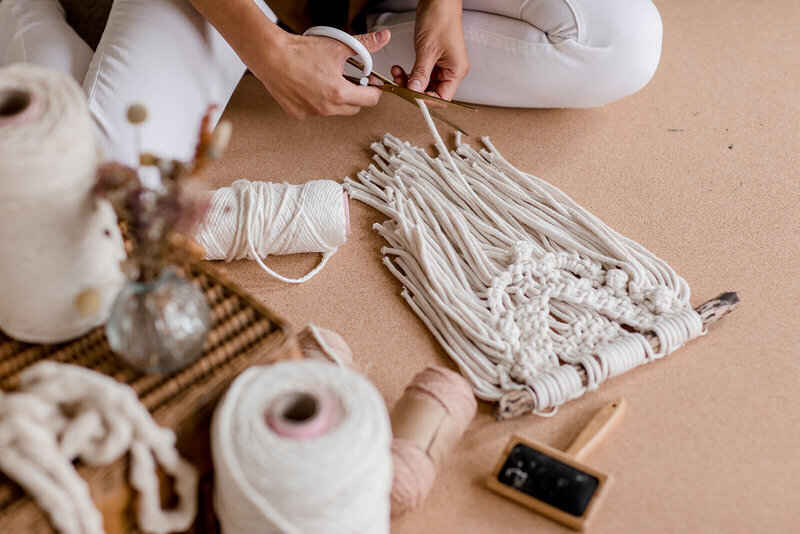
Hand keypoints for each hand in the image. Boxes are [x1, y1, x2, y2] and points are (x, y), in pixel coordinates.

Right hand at [251, 29, 390, 118]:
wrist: (270, 56)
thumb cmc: (300, 51)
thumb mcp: (337, 45)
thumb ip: (364, 45)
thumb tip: (382, 38)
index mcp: (339, 93)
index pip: (370, 100)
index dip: (373, 90)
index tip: (369, 83)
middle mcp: (326, 108)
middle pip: (355, 107)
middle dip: (355, 94)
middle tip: (348, 79)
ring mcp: (311, 113)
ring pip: (335, 110)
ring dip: (336, 99)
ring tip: (325, 79)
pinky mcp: (298, 114)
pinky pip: (315, 111)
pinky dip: (316, 101)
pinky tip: (309, 86)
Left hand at [391, 0, 467, 100]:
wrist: (438, 1)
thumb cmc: (440, 19)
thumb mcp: (427, 50)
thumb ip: (420, 73)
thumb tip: (414, 91)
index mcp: (456, 71)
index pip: (442, 98)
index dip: (426, 100)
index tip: (410, 97)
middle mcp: (451, 71)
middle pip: (432, 92)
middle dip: (414, 90)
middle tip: (399, 85)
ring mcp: (442, 65)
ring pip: (424, 84)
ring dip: (409, 82)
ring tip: (396, 74)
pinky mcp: (433, 59)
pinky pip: (420, 74)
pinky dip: (409, 74)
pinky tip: (399, 69)